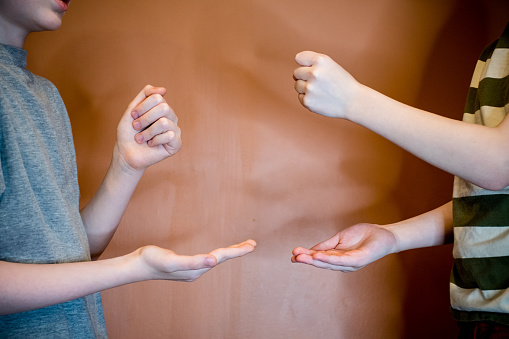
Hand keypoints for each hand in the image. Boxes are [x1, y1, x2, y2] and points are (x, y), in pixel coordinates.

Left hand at [115, 85, 181, 171]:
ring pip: (164, 122)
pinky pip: (169, 136)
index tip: (133, 116)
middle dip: (145, 118)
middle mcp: (171, 117)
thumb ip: (145, 95)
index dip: (142, 106)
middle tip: (136, 127)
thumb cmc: (128, 133)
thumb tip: (164, 89)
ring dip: (147, 132)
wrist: (126, 153)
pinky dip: (155, 141)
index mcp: (162, 108)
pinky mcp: (177, 143)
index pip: (158, 97)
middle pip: (164, 108)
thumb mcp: (132, 109)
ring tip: (140, 139)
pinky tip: (151, 144)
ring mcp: (175, 130)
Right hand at [135, 239, 256, 281]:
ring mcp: (191, 269)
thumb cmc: (152, 261)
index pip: (221, 258)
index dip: (237, 251)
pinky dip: (217, 254)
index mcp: (196, 269)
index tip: (251, 245)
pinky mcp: (186, 265)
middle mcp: (196, 271)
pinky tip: (216, 254)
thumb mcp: (172, 261)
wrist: (137, 265)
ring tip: (242, 246)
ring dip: (229, 252)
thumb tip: (214, 261)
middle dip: (237, 251)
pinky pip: (208, 258)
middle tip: (253, 244)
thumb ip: (193, 262)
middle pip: (221, 259)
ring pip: (216, 259)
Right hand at [291, 223, 395, 271]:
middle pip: (322, 263)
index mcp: (337, 258)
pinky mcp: (358, 260)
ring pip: (329, 263)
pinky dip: (329, 259)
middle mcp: (343, 264)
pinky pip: (341, 260)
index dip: (306, 256)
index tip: (293, 254)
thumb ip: (326, 245)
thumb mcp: (340, 238)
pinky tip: (318, 256)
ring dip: (315, 261)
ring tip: (302, 258)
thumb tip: (310, 251)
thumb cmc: (363, 235)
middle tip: (293, 257)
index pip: (319, 257)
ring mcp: (350, 263)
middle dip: (307, 260)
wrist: (383, 234)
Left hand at [293, 51, 359, 118]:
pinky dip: (308, 99)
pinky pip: (300, 97)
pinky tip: (320, 99)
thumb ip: (312, 64)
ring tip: (320, 91)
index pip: (299, 58)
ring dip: (305, 88)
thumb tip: (294, 75)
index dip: (305, 64)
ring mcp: (310, 88)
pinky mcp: (307, 101)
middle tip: (319, 83)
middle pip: (296, 73)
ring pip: (297, 85)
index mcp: (321, 60)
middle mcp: (314, 73)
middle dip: (305, 77)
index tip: (314, 69)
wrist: (353, 101)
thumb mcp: (330, 65)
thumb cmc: (341, 82)